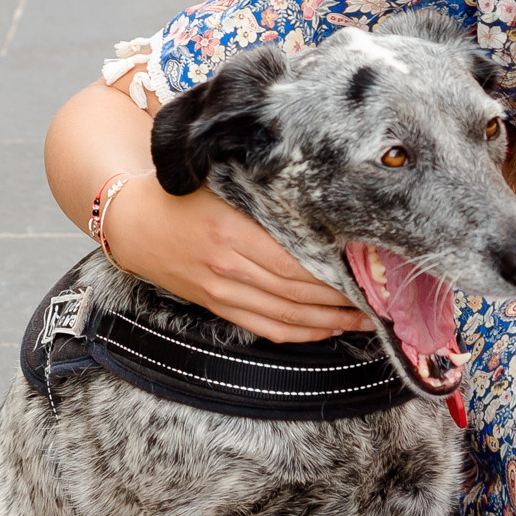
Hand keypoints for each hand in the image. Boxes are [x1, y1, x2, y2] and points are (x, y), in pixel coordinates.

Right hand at [102, 174, 366, 341]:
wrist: (133, 226)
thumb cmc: (182, 196)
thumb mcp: (219, 182)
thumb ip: (263, 190)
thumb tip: (319, 196)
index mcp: (231, 231)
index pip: (295, 261)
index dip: (335, 272)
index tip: (369, 268)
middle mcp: (228, 267)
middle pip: (298, 292)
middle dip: (344, 299)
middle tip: (381, 296)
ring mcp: (222, 292)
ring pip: (288, 317)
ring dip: (332, 321)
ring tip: (368, 318)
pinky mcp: (219, 307)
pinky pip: (267, 328)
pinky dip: (303, 333)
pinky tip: (330, 328)